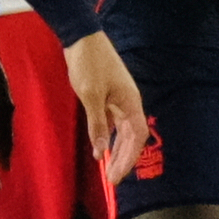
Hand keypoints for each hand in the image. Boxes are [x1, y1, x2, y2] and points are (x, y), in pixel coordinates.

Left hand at [62, 28, 148, 186]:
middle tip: (113, 180)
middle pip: (132, 137)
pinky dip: (109, 135)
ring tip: (109, 169)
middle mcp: (129, 102)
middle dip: (123, 159)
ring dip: (117, 149)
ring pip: (123, 130)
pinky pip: (113, 122)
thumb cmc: (88, 64)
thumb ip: (98, 124)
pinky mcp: (108, 96)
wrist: (82, 38)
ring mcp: (119, 99)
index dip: (129, 158)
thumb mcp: (90, 96)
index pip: (137, 137)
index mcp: (131, 102)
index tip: (117, 176)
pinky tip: (101, 147)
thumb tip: (101, 149)